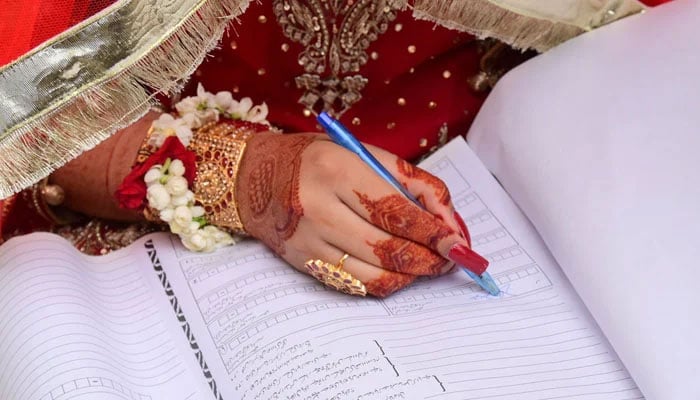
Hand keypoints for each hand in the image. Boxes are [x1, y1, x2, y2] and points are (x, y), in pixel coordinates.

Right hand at [235, 132, 479, 296]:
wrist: (253, 177)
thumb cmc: (316, 159)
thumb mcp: (362, 152)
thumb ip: (410, 182)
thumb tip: (448, 222)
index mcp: (336, 170)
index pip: (396, 210)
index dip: (434, 231)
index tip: (458, 242)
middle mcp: (318, 207)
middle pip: (388, 247)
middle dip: (429, 258)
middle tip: (451, 258)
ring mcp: (308, 240)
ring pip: (375, 272)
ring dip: (412, 274)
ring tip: (429, 264)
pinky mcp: (304, 262)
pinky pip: (356, 284)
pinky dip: (387, 282)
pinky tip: (399, 271)